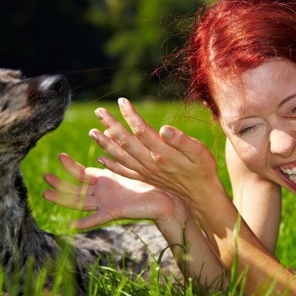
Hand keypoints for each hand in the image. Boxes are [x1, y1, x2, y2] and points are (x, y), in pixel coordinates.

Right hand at [42, 152, 185, 228]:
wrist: (169, 196)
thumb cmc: (154, 178)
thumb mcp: (132, 158)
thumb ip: (119, 146)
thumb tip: (110, 129)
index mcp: (106, 179)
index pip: (81, 173)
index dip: (69, 166)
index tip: (59, 155)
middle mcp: (103, 192)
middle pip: (75, 188)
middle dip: (59, 183)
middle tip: (44, 177)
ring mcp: (107, 202)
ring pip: (80, 202)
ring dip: (63, 199)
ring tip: (46, 194)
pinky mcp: (115, 211)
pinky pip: (97, 218)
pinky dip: (84, 222)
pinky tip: (70, 225)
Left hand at [89, 98, 222, 206]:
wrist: (201, 194)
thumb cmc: (202, 168)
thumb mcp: (199, 152)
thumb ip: (181, 140)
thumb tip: (164, 128)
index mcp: (162, 153)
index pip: (142, 131)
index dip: (130, 116)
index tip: (122, 101)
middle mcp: (150, 163)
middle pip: (126, 142)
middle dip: (111, 125)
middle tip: (99, 111)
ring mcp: (146, 172)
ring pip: (121, 156)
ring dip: (105, 143)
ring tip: (92, 132)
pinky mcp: (145, 178)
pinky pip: (125, 171)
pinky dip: (112, 165)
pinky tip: (101, 159)